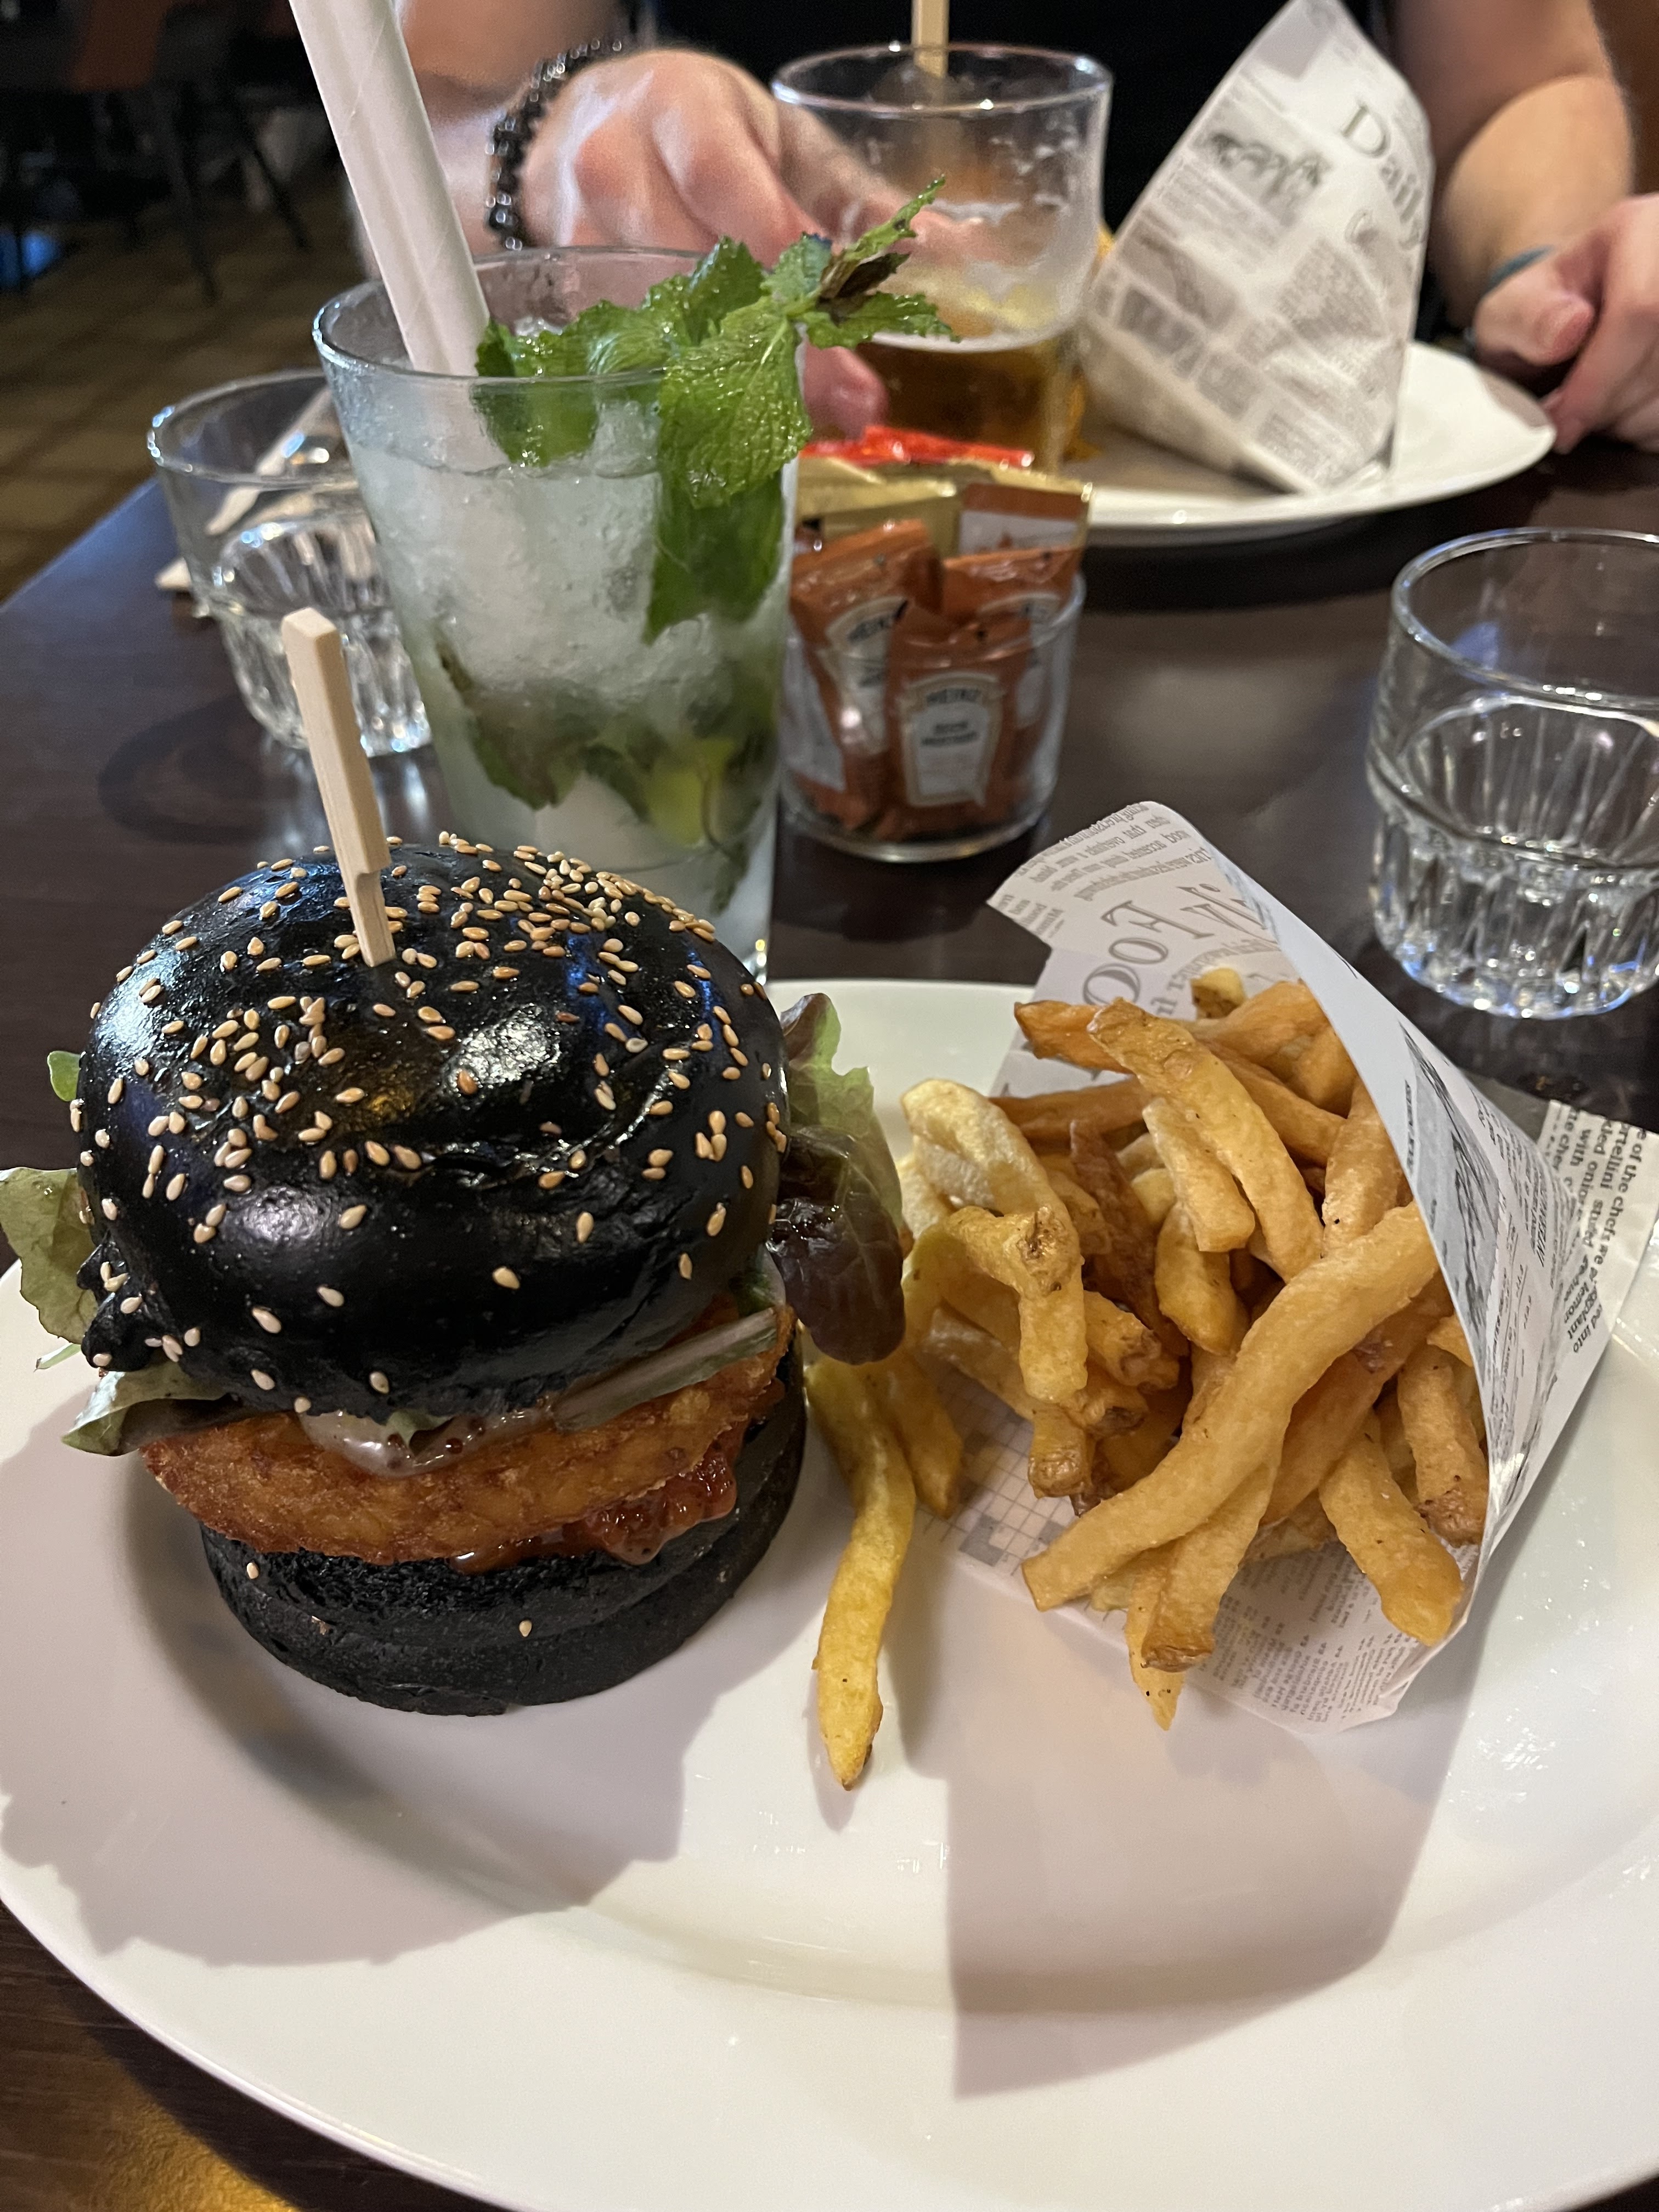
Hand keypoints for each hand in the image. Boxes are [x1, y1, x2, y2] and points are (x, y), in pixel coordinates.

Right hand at [521, 49, 886, 432]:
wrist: (580, 128)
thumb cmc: (700, 131)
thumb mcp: (781, 141)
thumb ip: (860, 202)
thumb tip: (958, 254)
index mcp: (678, 111)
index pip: (725, 185)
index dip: (784, 257)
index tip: (845, 319)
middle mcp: (613, 167)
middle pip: (695, 270)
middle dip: (779, 346)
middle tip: (850, 404)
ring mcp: (578, 238)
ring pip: (661, 325)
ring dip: (741, 384)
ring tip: (813, 426)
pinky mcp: (566, 298)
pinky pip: (632, 355)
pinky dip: (695, 390)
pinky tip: (749, 422)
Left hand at [1472, 195, 1658, 450]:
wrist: (1567, 316)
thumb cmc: (1539, 310)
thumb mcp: (1510, 311)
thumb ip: (1528, 318)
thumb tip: (1570, 327)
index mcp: (1638, 232)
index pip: (1640, 309)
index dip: (1600, 380)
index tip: (1562, 423)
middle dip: (1608, 406)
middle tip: (1568, 417)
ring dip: (1629, 420)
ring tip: (1592, 405)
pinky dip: (1646, 425)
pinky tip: (1621, 409)